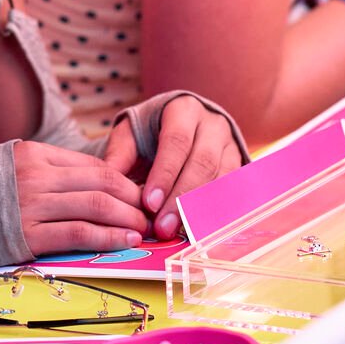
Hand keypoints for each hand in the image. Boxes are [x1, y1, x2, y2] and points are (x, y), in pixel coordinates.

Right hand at [12, 140, 148, 254]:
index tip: (142, 196)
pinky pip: (79, 233)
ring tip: (143, 229)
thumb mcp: (20, 172)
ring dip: (128, 218)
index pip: (94, 165)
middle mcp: (35, 175)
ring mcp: (31, 204)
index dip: (126, 182)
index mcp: (36, 154)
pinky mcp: (27, 235)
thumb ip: (56, 173)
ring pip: (96, 205)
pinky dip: (108, 237)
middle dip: (134, 199)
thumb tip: (108, 185)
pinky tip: (126, 241)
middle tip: (150, 214)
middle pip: (102, 182)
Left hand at [102, 95, 243, 240]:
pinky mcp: (239, 167)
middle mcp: (213, 125)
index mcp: (183, 110)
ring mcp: (230, 146)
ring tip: (177, 233)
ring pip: (220, 179)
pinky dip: (216, 213)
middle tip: (162, 228)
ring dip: (198, 210)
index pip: (176, 142)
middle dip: (180, 198)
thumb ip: (120, 155)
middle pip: (202, 163)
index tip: (148, 204)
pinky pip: (233, 192)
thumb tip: (105, 181)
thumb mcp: (131, 134)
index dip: (164, 174)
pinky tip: (199, 231)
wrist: (183, 125)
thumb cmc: (151, 132)